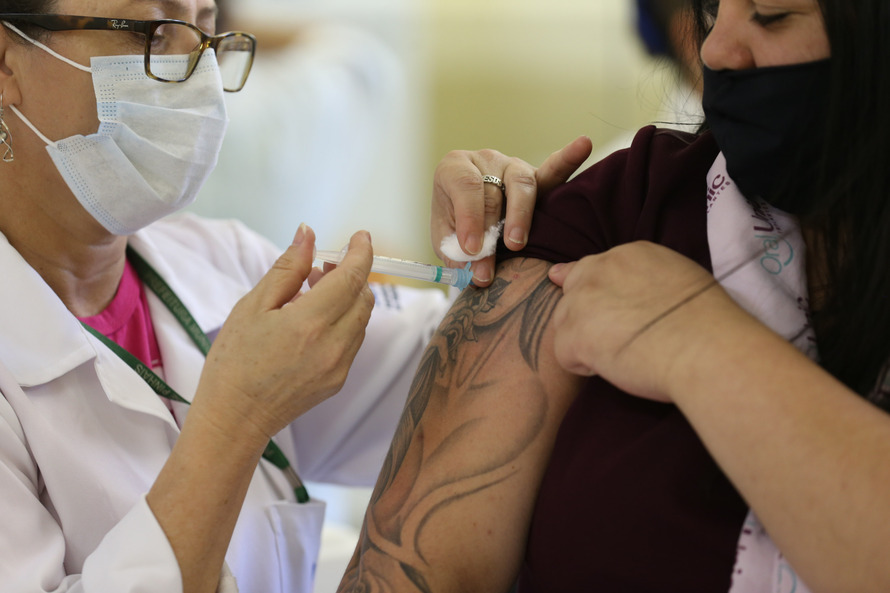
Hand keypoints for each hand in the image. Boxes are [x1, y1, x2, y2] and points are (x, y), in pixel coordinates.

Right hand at [194, 224, 374, 443]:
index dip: (361, 252)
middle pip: (363, 297)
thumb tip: (308, 235)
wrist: (235, 418)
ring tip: (310, 293)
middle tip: (320, 268)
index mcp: (310, 323)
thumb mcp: (253, 306)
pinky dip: (342, 322)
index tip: (361, 237)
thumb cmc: (234, 362)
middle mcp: (334, 345)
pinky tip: (312, 321)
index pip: (352, 277)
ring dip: (346, 299)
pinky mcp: (339, 380)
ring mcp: (340, 366)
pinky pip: (352, 341)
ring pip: (360, 319)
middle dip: (350, 275)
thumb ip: (287, 268)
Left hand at [431, 135, 591, 285]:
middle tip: (485, 271)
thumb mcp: (446, 238)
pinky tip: (583, 145)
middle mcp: (485, 160)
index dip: (469, 218)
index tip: (471, 249)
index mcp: (455, 168)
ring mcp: (513, 166)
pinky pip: (554, 170)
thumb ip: (456, 251)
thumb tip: (472, 269)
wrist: (467, 219)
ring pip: (522, 185)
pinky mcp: (538, 178)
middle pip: (493, 193)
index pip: (465, 187)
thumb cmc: (455, 227)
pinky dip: (569, 159)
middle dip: (490, 235)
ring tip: (515, 244)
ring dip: (519, 217)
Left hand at [548, 241, 745, 402]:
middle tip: (613, 338)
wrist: (705, 346)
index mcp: (628, 255)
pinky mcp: (574, 334)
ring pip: (564, 322)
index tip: (590, 303)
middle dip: (585, 315)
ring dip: (583, 341)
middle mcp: (599, 270)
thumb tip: (634, 293)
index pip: (592, 267)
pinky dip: (583, 366)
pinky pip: (564, 354)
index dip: (591, 289)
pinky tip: (614, 367)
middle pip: (572, 293)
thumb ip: (646, 278)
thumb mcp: (680, 277)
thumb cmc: (707, 321)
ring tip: (622, 354)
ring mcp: (582, 301)